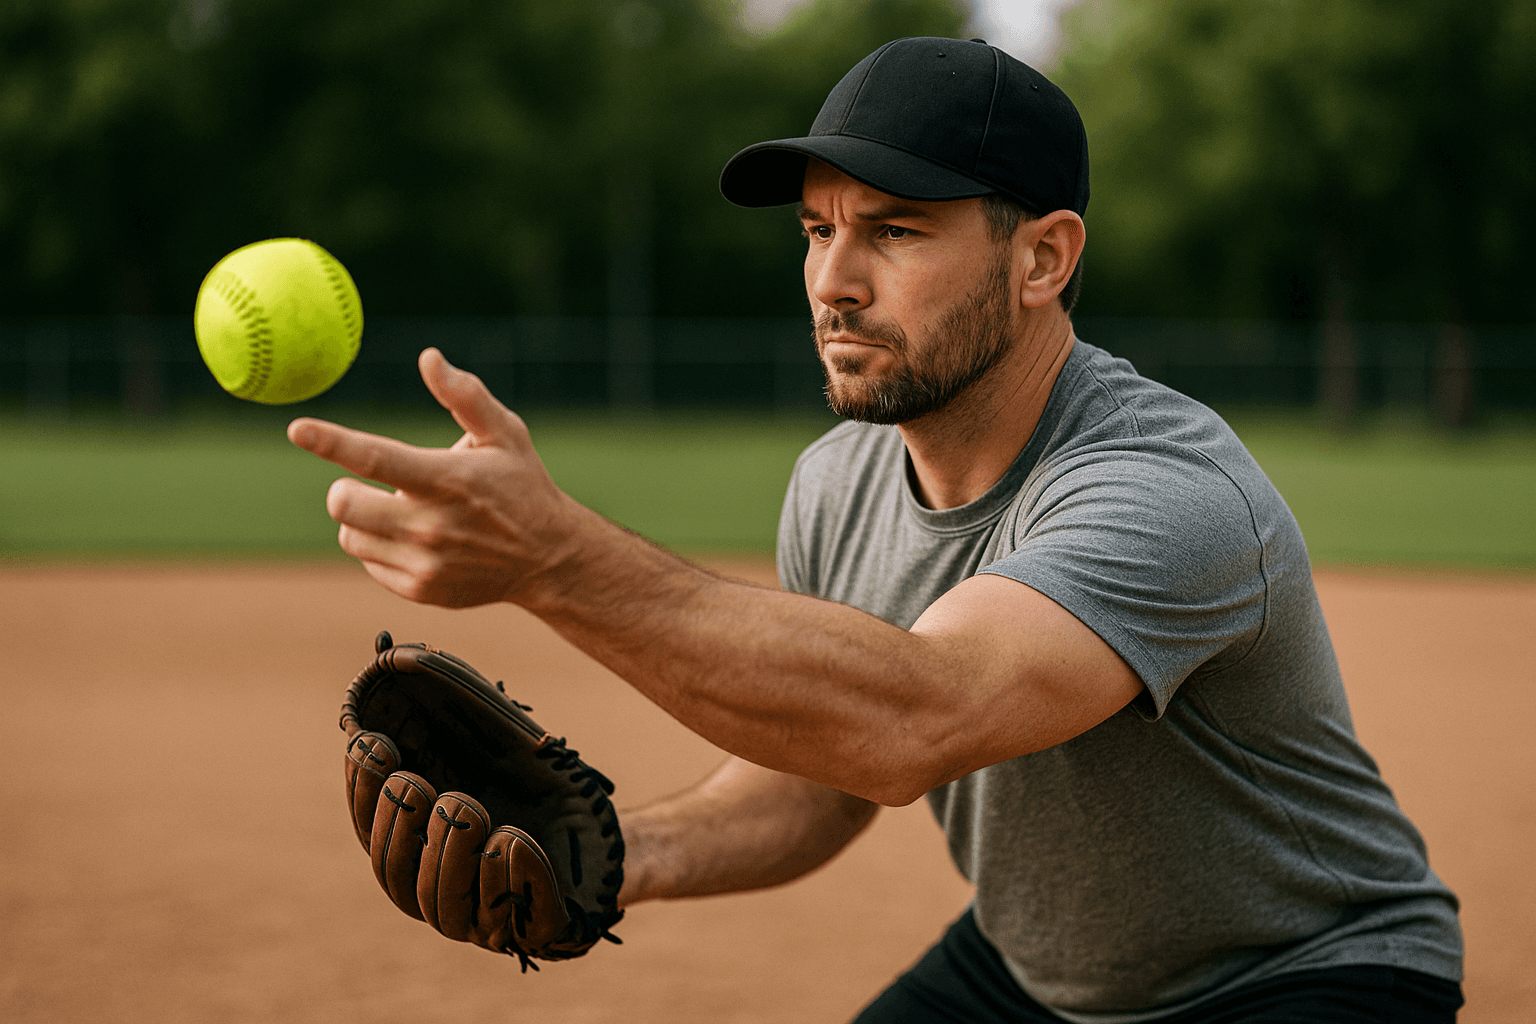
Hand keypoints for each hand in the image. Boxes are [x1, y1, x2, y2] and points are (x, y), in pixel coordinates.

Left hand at [287, 348, 574, 606]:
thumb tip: (429, 358)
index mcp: (447, 479)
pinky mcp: (420, 588)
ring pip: (350, 535)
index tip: (297, 429)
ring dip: (361, 519)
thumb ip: (465, 395)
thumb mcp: (504, 434)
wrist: (548, 558)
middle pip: (344, 505)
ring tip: (399, 510)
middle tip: (365, 482)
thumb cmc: (522, 485)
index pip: (375, 458)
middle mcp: (431, 524)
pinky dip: (380, 547)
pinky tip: (415, 538)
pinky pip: (369, 563)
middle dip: (343, 488)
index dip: (331, 442)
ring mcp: (424, 562)